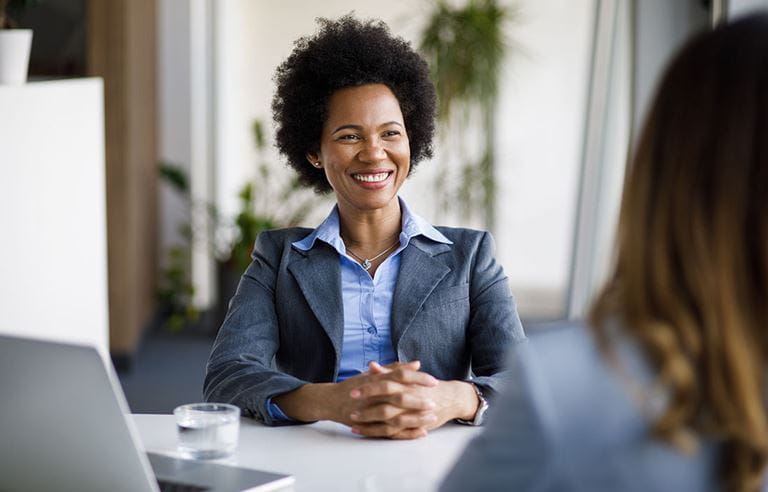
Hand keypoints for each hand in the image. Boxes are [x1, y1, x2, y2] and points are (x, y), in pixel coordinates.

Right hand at [273, 361, 438, 438]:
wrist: (330, 401)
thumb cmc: (353, 386)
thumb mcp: (371, 374)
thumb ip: (394, 368)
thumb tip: (416, 363)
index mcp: (375, 380)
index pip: (399, 376)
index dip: (417, 378)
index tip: (433, 381)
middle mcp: (372, 395)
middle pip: (398, 397)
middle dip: (418, 400)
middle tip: (435, 401)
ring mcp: (369, 412)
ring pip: (395, 416)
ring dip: (415, 418)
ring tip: (431, 418)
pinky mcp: (369, 425)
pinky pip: (389, 431)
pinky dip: (406, 433)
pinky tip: (420, 432)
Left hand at [350, 362, 479, 438]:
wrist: (451, 399)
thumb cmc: (427, 387)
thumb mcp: (410, 377)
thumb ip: (390, 371)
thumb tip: (371, 365)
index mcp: (407, 385)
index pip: (386, 384)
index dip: (370, 387)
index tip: (354, 388)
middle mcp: (409, 400)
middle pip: (386, 403)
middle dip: (367, 406)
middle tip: (351, 405)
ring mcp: (411, 415)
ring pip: (388, 420)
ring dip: (369, 421)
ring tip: (352, 421)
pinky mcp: (411, 427)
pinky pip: (392, 433)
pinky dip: (376, 432)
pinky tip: (360, 431)